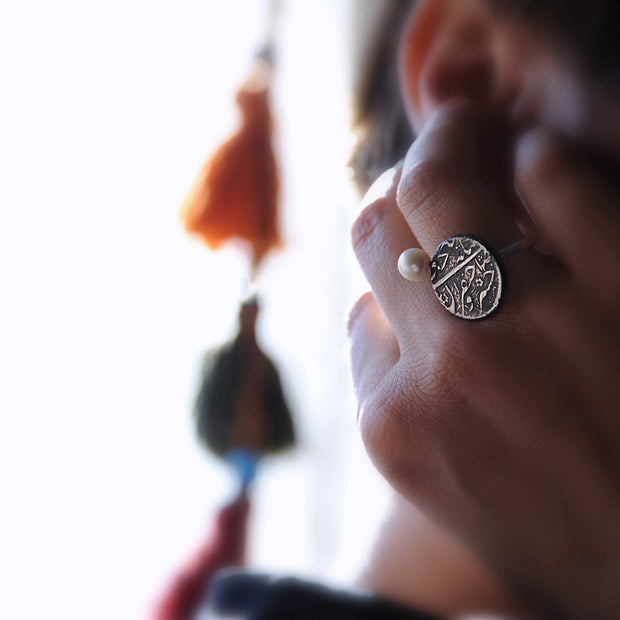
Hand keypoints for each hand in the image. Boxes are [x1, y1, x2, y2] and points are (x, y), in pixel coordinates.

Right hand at [349, 100, 619, 619]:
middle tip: (421, 159)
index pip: (357, 308)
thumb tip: (370, 308)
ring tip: (464, 127)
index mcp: (394, 425)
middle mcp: (445, 368)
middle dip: (392, 187)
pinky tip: (546, 170)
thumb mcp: (442, 481)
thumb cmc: (562, 532)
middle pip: (374, 228)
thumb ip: (390, 394)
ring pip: (436, 184)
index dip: (383, 276)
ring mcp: (528, 323)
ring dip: (448, 141)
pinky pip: (551, 175)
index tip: (410, 257)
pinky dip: (544, 161)